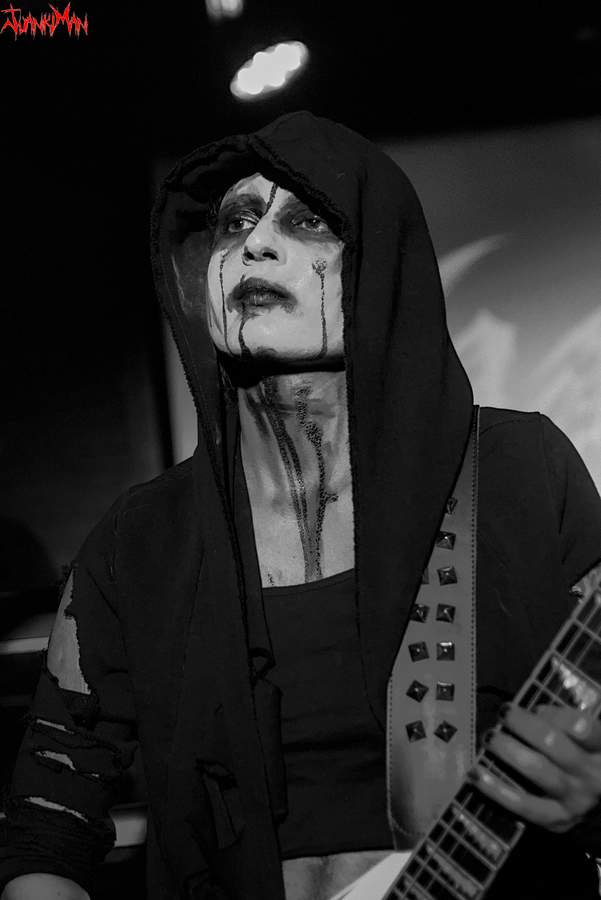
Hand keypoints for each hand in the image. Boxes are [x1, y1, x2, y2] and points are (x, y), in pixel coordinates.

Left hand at [468, 704, 600, 832]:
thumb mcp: (586, 737)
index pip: (581, 727)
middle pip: (552, 743)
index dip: (554, 714)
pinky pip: (522, 805)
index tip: (535, 708)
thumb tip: (533, 711)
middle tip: (503, 712)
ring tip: (488, 737)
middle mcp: (591, 774)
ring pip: (536, 769)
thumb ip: (566, 719)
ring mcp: (574, 799)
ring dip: (507, 749)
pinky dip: (495, 789)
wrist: (598, 800)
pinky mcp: (556, 819)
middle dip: (522, 724)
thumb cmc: (584, 755)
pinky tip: (475, 774)